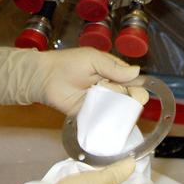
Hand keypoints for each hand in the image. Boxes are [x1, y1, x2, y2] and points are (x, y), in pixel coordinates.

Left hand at [0, 46, 145, 114]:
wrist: (45, 77)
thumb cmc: (69, 63)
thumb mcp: (93, 59)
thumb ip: (114, 67)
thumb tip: (137, 72)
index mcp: (112, 72)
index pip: (132, 80)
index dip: (138, 86)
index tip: (138, 91)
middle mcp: (109, 88)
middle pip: (128, 96)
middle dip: (130, 98)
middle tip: (125, 97)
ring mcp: (100, 102)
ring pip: (118, 109)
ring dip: (120, 110)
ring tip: (113, 106)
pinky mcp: (89, 114)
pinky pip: (103, 120)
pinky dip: (109, 123)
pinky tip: (113, 124)